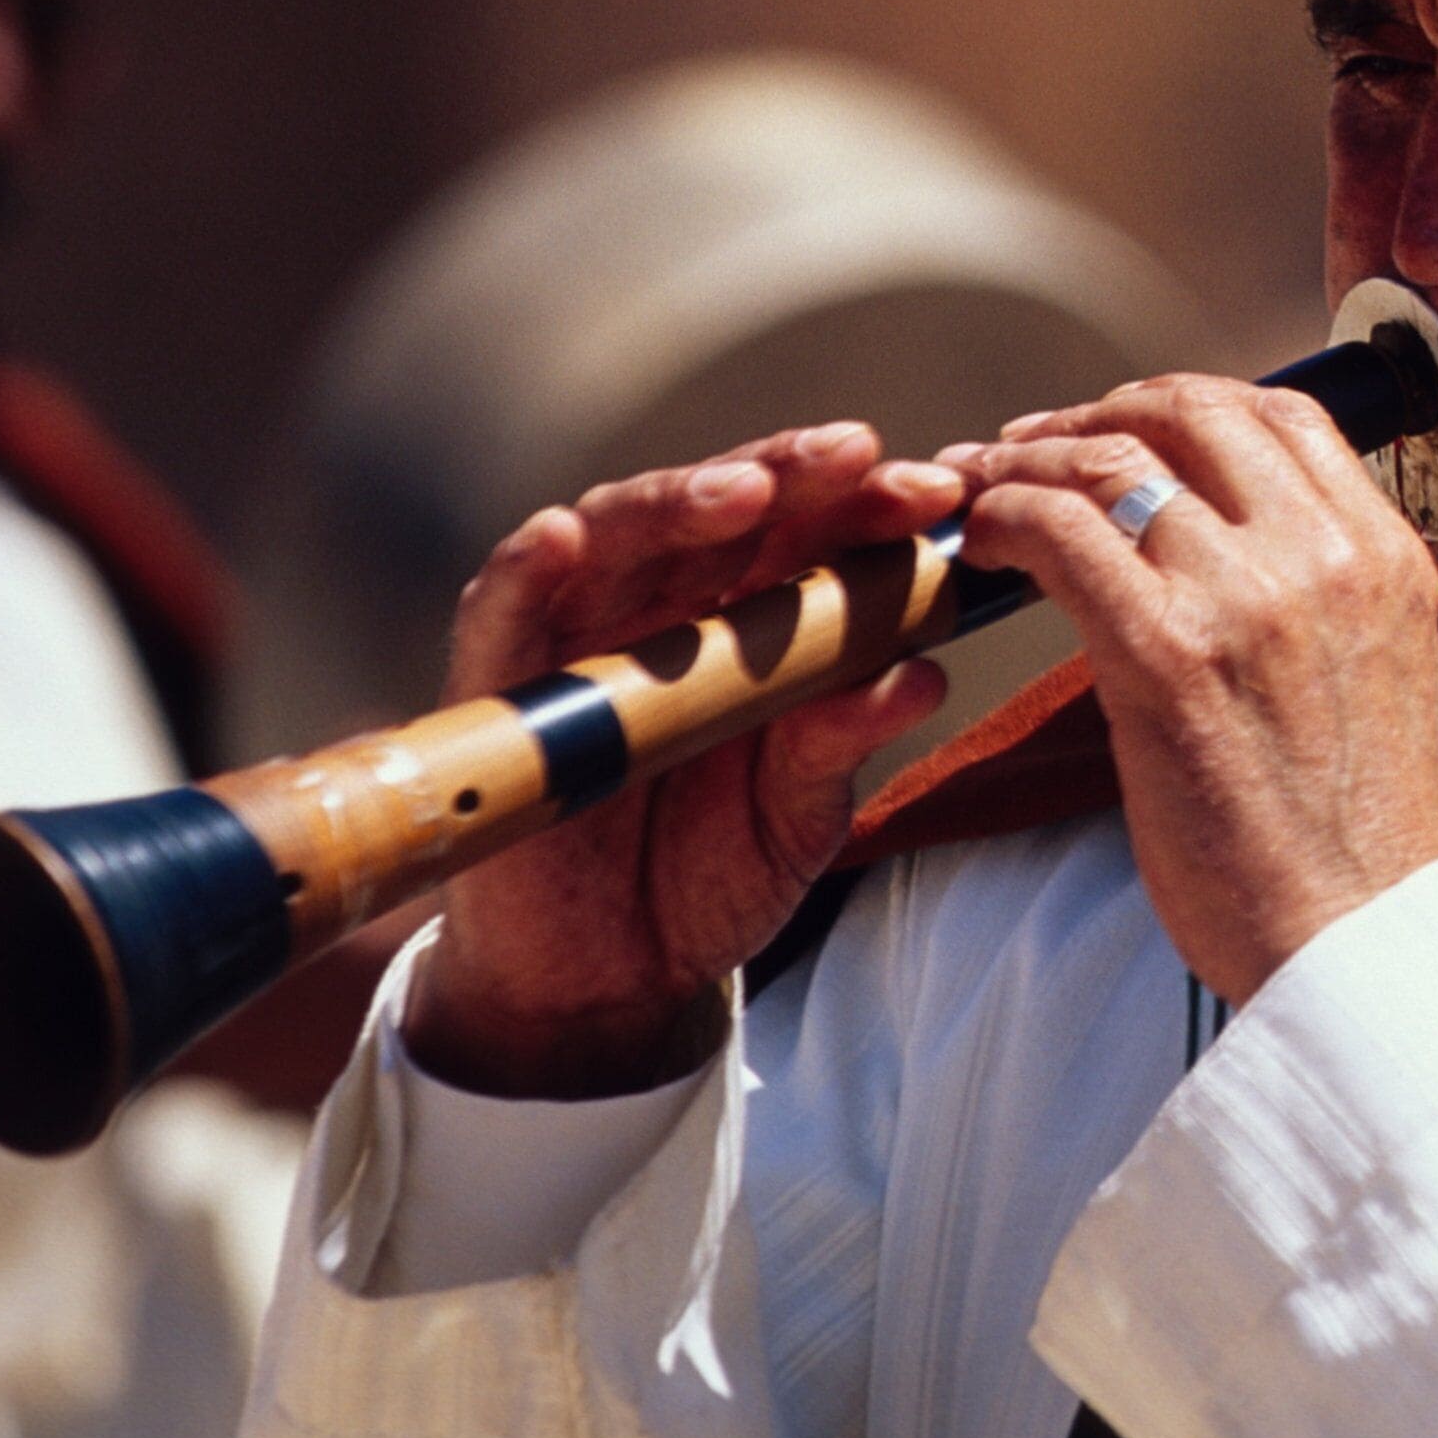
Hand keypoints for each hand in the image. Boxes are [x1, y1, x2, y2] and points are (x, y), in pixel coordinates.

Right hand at [404, 424, 962, 1096]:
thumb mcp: (798, 814)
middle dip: (794, 478)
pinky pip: (504, 607)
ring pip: (619, 532)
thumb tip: (923, 676)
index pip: (810, 534)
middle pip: (723, 511)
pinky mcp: (499, 680)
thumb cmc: (708, 873)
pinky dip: (529, 567)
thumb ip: (843, 742)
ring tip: (746, 491)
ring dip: (679, 501)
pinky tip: (564, 537)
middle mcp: (664, 604)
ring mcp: (580, 632)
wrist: (609, 979)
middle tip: (858, 458)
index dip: (868, 506)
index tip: (938, 497)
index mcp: (749, 618)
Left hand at [944, 375, 1437, 1001]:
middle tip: (1034, 444)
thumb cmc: (1350, 843)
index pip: (1287, 414)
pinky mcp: (1168, 654)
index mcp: (1387, 556)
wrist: (1354, 945)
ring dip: (1029, 459)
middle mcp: (1325, 555)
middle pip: (1194, 411)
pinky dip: (1006, 517)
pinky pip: (1063, 531)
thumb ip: (1319, 597)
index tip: (1127, 430)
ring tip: (980, 486)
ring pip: (1115, 460)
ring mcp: (1248, 596)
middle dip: (1099, 412)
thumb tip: (1223, 551)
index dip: (1188, 404)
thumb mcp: (1376, 678)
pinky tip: (982, 546)